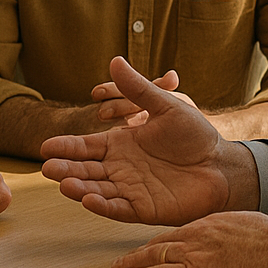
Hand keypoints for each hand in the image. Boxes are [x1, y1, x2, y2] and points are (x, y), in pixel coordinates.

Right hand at [41, 57, 253, 224]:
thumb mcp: (166, 106)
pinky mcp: (144, 209)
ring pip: (98, 189)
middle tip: (47, 168)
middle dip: (66, 168)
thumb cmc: (195, 135)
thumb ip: (139, 88)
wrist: (222, 165)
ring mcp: (131, 189)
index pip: (86, 146)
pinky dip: (103, 205)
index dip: (67, 147)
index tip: (46, 146)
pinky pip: (119, 208)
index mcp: (122, 143)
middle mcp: (121, 168)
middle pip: (86, 169)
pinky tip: (88, 200)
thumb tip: (115, 59)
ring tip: (63, 184)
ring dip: (80, 187)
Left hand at [111, 211, 267, 267]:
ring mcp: (195, 256)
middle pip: (158, 244)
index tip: (145, 249)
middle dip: (137, 253)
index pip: (173, 234)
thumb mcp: (241, 224)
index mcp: (207, 224)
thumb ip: (223, 230)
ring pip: (154, 258)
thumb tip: (221, 237)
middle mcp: (195, 237)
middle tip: (120, 260)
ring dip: (132, 264)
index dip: (155, 243)